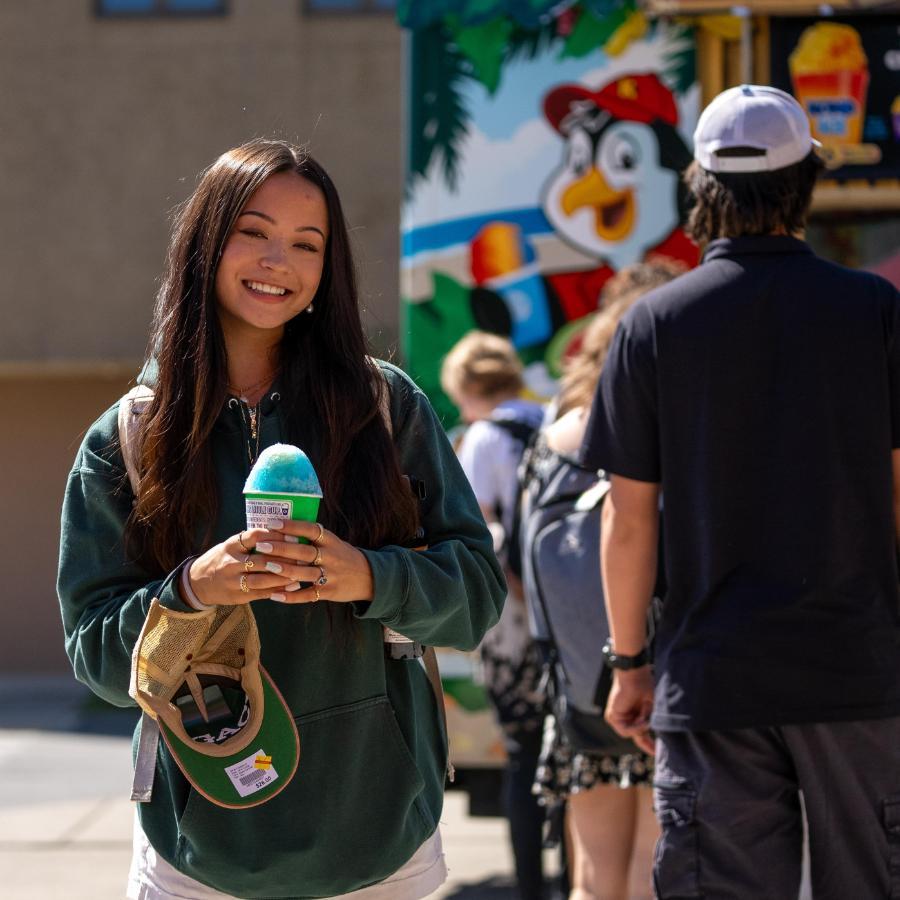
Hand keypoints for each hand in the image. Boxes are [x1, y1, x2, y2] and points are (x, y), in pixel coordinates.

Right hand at [187, 528, 293, 606]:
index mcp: (231, 545)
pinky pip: (261, 593)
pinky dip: (278, 590)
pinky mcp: (237, 596)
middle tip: (304, 556)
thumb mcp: (232, 545)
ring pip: (263, 579)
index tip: (295, 536)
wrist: (198, 582)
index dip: (277, 536)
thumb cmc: (222, 559)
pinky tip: (292, 586)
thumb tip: (284, 533)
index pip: (256, 536)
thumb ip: (252, 541)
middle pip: (262, 560)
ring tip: (301, 573)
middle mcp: (231, 563)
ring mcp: (233, 581)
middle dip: (285, 559)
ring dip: (284, 577)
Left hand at [251, 519, 373, 604]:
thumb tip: (284, 527)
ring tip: (266, 566)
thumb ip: (313, 538)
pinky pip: (307, 595)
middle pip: (304, 552)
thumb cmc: (343, 556)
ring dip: (284, 570)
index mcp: (331, 541)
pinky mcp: (329, 592)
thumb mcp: (333, 542)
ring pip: (304, 573)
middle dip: (282, 548)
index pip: (310, 529)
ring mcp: (331, 576)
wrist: (369, 577)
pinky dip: (290, 597)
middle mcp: (331, 557)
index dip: (291, 526)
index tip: (272, 522)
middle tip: (262, 545)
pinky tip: (274, 595)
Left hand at [604, 666, 655, 755]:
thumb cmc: (645, 686)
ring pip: (633, 734)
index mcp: (635, 714)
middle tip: (656, 747)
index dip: (649, 744)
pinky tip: (641, 718)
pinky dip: (635, 726)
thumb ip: (650, 722)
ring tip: (646, 715)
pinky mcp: (611, 717)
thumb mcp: (652, 708)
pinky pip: (625, 731)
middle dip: (647, 741)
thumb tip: (654, 735)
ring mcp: (617, 718)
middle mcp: (626, 717)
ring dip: (642, 726)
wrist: (634, 674)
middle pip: (637, 737)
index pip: (641, 734)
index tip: (657, 752)